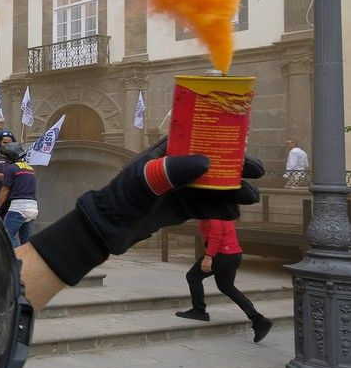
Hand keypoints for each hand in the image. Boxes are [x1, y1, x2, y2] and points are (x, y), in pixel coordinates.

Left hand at [30, 137, 262, 286]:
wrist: (109, 228)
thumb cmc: (123, 197)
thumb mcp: (145, 180)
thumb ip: (171, 170)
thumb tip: (206, 162)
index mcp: (166, 152)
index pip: (198, 139)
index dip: (222, 140)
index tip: (243, 145)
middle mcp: (176, 168)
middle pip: (212, 164)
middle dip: (236, 168)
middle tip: (257, 174)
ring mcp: (180, 189)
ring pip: (213, 187)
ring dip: (232, 191)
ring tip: (249, 198)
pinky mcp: (181, 209)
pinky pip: (206, 207)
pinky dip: (220, 209)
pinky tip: (232, 213)